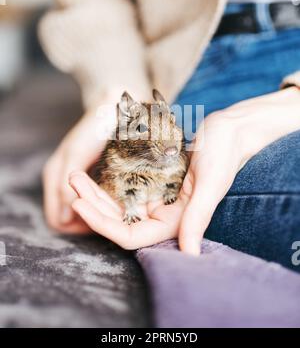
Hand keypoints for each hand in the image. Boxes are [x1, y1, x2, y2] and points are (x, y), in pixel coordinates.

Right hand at [42, 93, 116, 233]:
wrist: (112, 107)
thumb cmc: (93, 128)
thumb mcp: (75, 156)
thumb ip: (64, 186)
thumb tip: (63, 220)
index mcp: (54, 177)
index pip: (57, 219)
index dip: (75, 226)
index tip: (99, 223)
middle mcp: (64, 181)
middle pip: (71, 218)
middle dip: (89, 222)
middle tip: (113, 218)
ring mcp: (80, 179)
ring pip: (86, 210)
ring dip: (99, 214)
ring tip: (119, 212)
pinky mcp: (95, 176)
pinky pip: (96, 200)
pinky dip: (105, 205)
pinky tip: (120, 202)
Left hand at [68, 88, 299, 250]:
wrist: (230, 129)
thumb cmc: (224, 153)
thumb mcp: (210, 183)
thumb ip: (197, 218)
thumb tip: (190, 255)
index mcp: (176, 222)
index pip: (131, 235)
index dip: (102, 225)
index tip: (78, 204)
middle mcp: (165, 214)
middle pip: (118, 220)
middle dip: (92, 204)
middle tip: (72, 181)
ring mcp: (158, 198)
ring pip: (119, 204)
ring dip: (96, 191)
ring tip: (76, 174)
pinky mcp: (155, 181)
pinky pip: (126, 187)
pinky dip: (110, 180)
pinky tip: (95, 170)